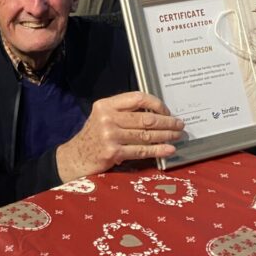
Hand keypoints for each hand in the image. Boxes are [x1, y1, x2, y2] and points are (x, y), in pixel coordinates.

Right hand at [55, 92, 182, 181]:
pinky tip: (169, 149)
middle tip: (180, 124)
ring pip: (146, 134)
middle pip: (146, 118)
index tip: (166, 111)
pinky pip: (142, 150)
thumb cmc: (93, 137)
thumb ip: (123, 112)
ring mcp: (110, 135)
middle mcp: (107, 118)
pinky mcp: (113, 152)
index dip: (156, 104)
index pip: (137, 98)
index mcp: (106, 105)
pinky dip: (158, 150)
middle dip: (167, 122)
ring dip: (166, 135)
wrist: (75, 157)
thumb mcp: (103, 117)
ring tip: (178, 136)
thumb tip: (155, 114)